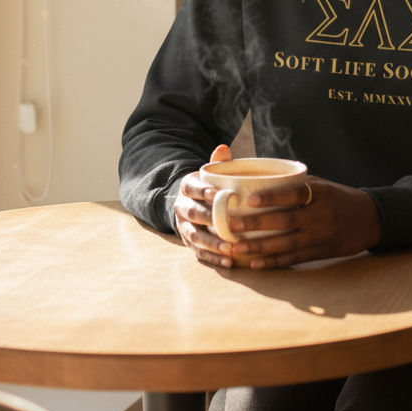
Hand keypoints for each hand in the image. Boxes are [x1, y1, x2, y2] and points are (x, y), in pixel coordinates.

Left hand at [173, 144, 382, 268]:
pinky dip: (273, 263)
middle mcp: (321, 216)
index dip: (272, 197)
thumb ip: (295, 184)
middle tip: (231, 224)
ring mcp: (321, 237)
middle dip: (256, 225)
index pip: (294, 194)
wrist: (369, 219)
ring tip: (235, 247)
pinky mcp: (320, 253)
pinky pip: (293, 259)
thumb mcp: (321, 185)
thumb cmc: (338, 197)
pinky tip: (254, 264)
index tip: (249, 199)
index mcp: (321, 194)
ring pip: (286, 244)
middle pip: (285, 221)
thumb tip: (259, 178)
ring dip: (258, 248)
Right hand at [174, 143, 234, 264]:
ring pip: (194, 237)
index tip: (217, 193)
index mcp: (186, 188)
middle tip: (228, 224)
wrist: (189, 203)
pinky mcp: (189, 244)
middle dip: (209, 220)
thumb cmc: (207, 187)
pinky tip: (229, 262)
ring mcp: (184, 227)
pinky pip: (199, 253)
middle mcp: (181, 208)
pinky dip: (213, 258)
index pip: (192, 189)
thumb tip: (223, 148)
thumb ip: (217, 163)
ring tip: (230, 248)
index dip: (203, 191)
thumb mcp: (208, 173)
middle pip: (192, 215)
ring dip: (212, 244)